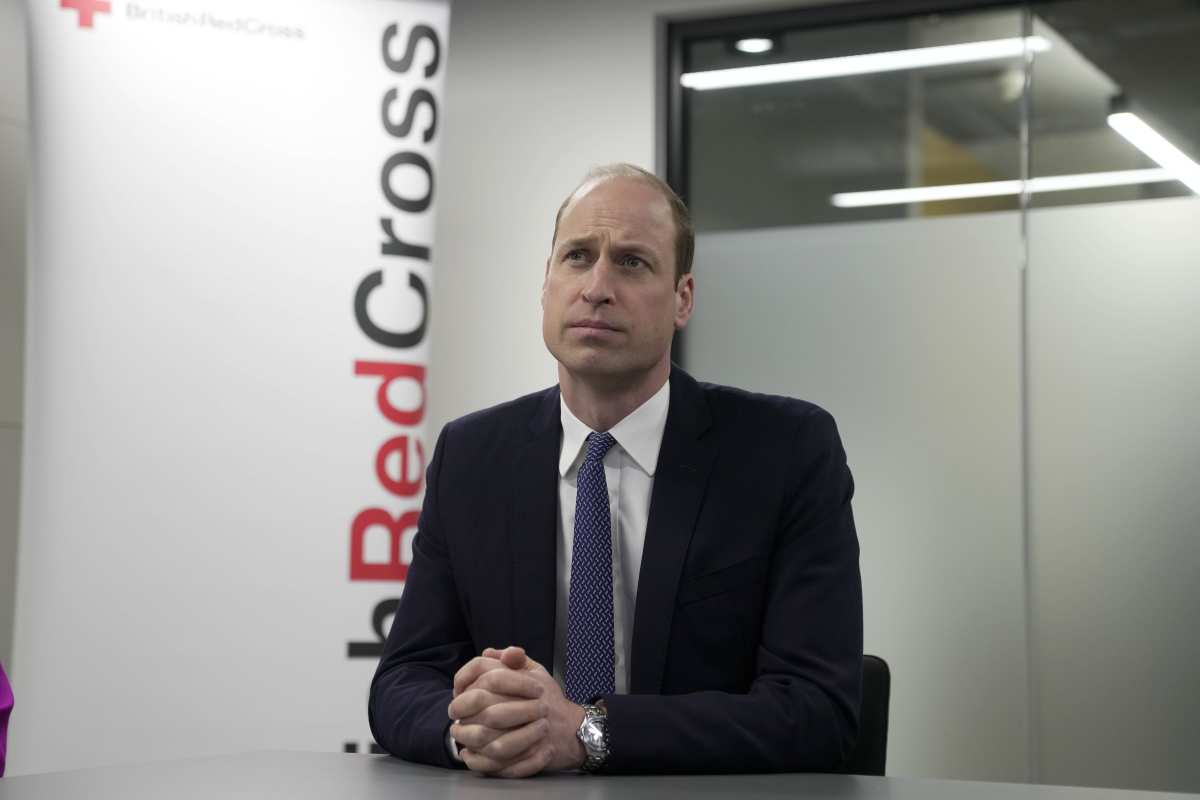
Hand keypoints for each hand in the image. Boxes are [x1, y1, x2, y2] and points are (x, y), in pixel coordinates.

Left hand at [448, 646, 585, 776]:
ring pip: (494, 740)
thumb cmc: (550, 699)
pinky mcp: (537, 755)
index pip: (492, 676)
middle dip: (465, 716)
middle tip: (455, 721)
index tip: (456, 694)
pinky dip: (484, 762)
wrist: (575, 729)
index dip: (468, 684)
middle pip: (489, 710)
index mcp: (530, 682)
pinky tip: (472, 756)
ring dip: (472, 741)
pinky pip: (505, 762)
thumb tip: (488, 653)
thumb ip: (512, 661)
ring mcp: (537, 732)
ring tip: (460, 739)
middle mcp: (535, 705)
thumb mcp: (536, 672)